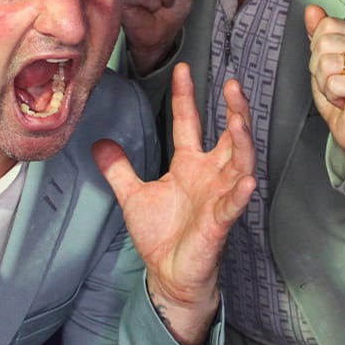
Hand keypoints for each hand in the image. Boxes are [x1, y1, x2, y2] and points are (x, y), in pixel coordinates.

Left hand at [92, 64, 255, 344]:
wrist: (169, 275)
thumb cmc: (161, 235)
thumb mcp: (133, 196)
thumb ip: (119, 169)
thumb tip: (99, 142)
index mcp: (190, 166)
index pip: (190, 123)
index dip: (186, 97)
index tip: (183, 69)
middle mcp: (210, 176)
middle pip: (229, 137)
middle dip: (234, 111)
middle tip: (233, 84)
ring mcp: (218, 197)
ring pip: (238, 163)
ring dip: (242, 142)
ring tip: (240, 119)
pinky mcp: (220, 223)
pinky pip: (233, 205)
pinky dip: (240, 192)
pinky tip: (245, 180)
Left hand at [303, 4, 344, 164]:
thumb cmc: (341, 96)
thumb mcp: (322, 61)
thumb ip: (318, 34)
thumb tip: (312, 9)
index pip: (325, 26)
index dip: (317, 50)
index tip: (331, 68)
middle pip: (323, 43)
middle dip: (319, 69)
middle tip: (335, 83)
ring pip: (326, 62)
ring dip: (325, 84)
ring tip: (340, 92)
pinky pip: (333, 82)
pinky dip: (332, 96)